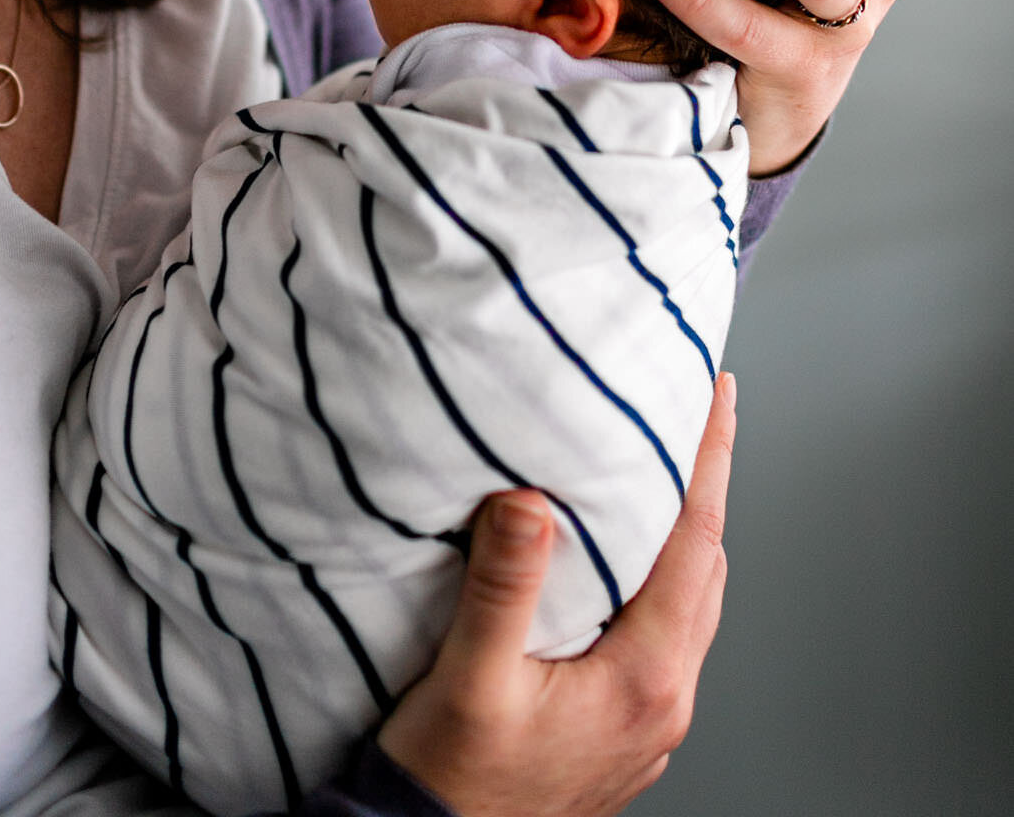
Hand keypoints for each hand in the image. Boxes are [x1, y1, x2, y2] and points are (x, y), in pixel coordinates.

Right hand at [376, 374, 736, 816]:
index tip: (719, 393)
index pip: (697, 541)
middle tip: (692, 413)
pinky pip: (667, 635)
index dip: (710, 458)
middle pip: (707, 567)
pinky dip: (662, 578)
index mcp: (644, 678)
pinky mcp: (626, 731)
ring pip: (692, 603)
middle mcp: (664, 702)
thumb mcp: (469, 677)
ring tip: (663, 472)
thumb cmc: (451, 778)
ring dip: (685, 534)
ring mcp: (651, 723)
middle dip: (704, 484)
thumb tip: (528, 499)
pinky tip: (628, 561)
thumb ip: (502, 585)